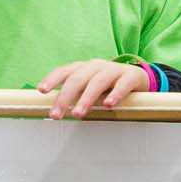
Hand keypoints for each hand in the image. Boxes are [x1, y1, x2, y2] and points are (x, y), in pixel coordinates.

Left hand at [36, 59, 150, 118]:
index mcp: (83, 68)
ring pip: (97, 82)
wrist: (138, 78)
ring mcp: (113, 70)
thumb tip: (54, 109)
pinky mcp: (131, 76)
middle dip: (64, 97)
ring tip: (78, 113)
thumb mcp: (89, 87)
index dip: (52, 79)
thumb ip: (74, 95)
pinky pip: (122, 85)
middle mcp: (96, 66)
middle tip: (56, 115)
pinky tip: (108, 105)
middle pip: (77, 79)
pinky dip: (115, 94)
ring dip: (86, 99)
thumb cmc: (108, 85)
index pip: (64, 71)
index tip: (42, 90)